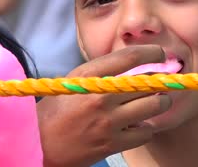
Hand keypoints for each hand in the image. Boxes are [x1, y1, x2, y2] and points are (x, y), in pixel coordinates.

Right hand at [37, 45, 171, 166]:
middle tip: (160, 82)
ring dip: (160, 103)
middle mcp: (100, 96)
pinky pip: (146, 132)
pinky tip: (138, 125)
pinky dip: (147, 128)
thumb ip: (101, 73)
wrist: (36, 145)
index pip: (129, 57)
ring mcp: (107, 121)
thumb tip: (134, 65)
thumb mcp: (73, 82)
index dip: (151, 52)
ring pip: (154, 106)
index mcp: (89, 76)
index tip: (160, 53)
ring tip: (156, 102)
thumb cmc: (54, 112)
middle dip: (159, 81)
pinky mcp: (112, 144)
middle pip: (147, 82)